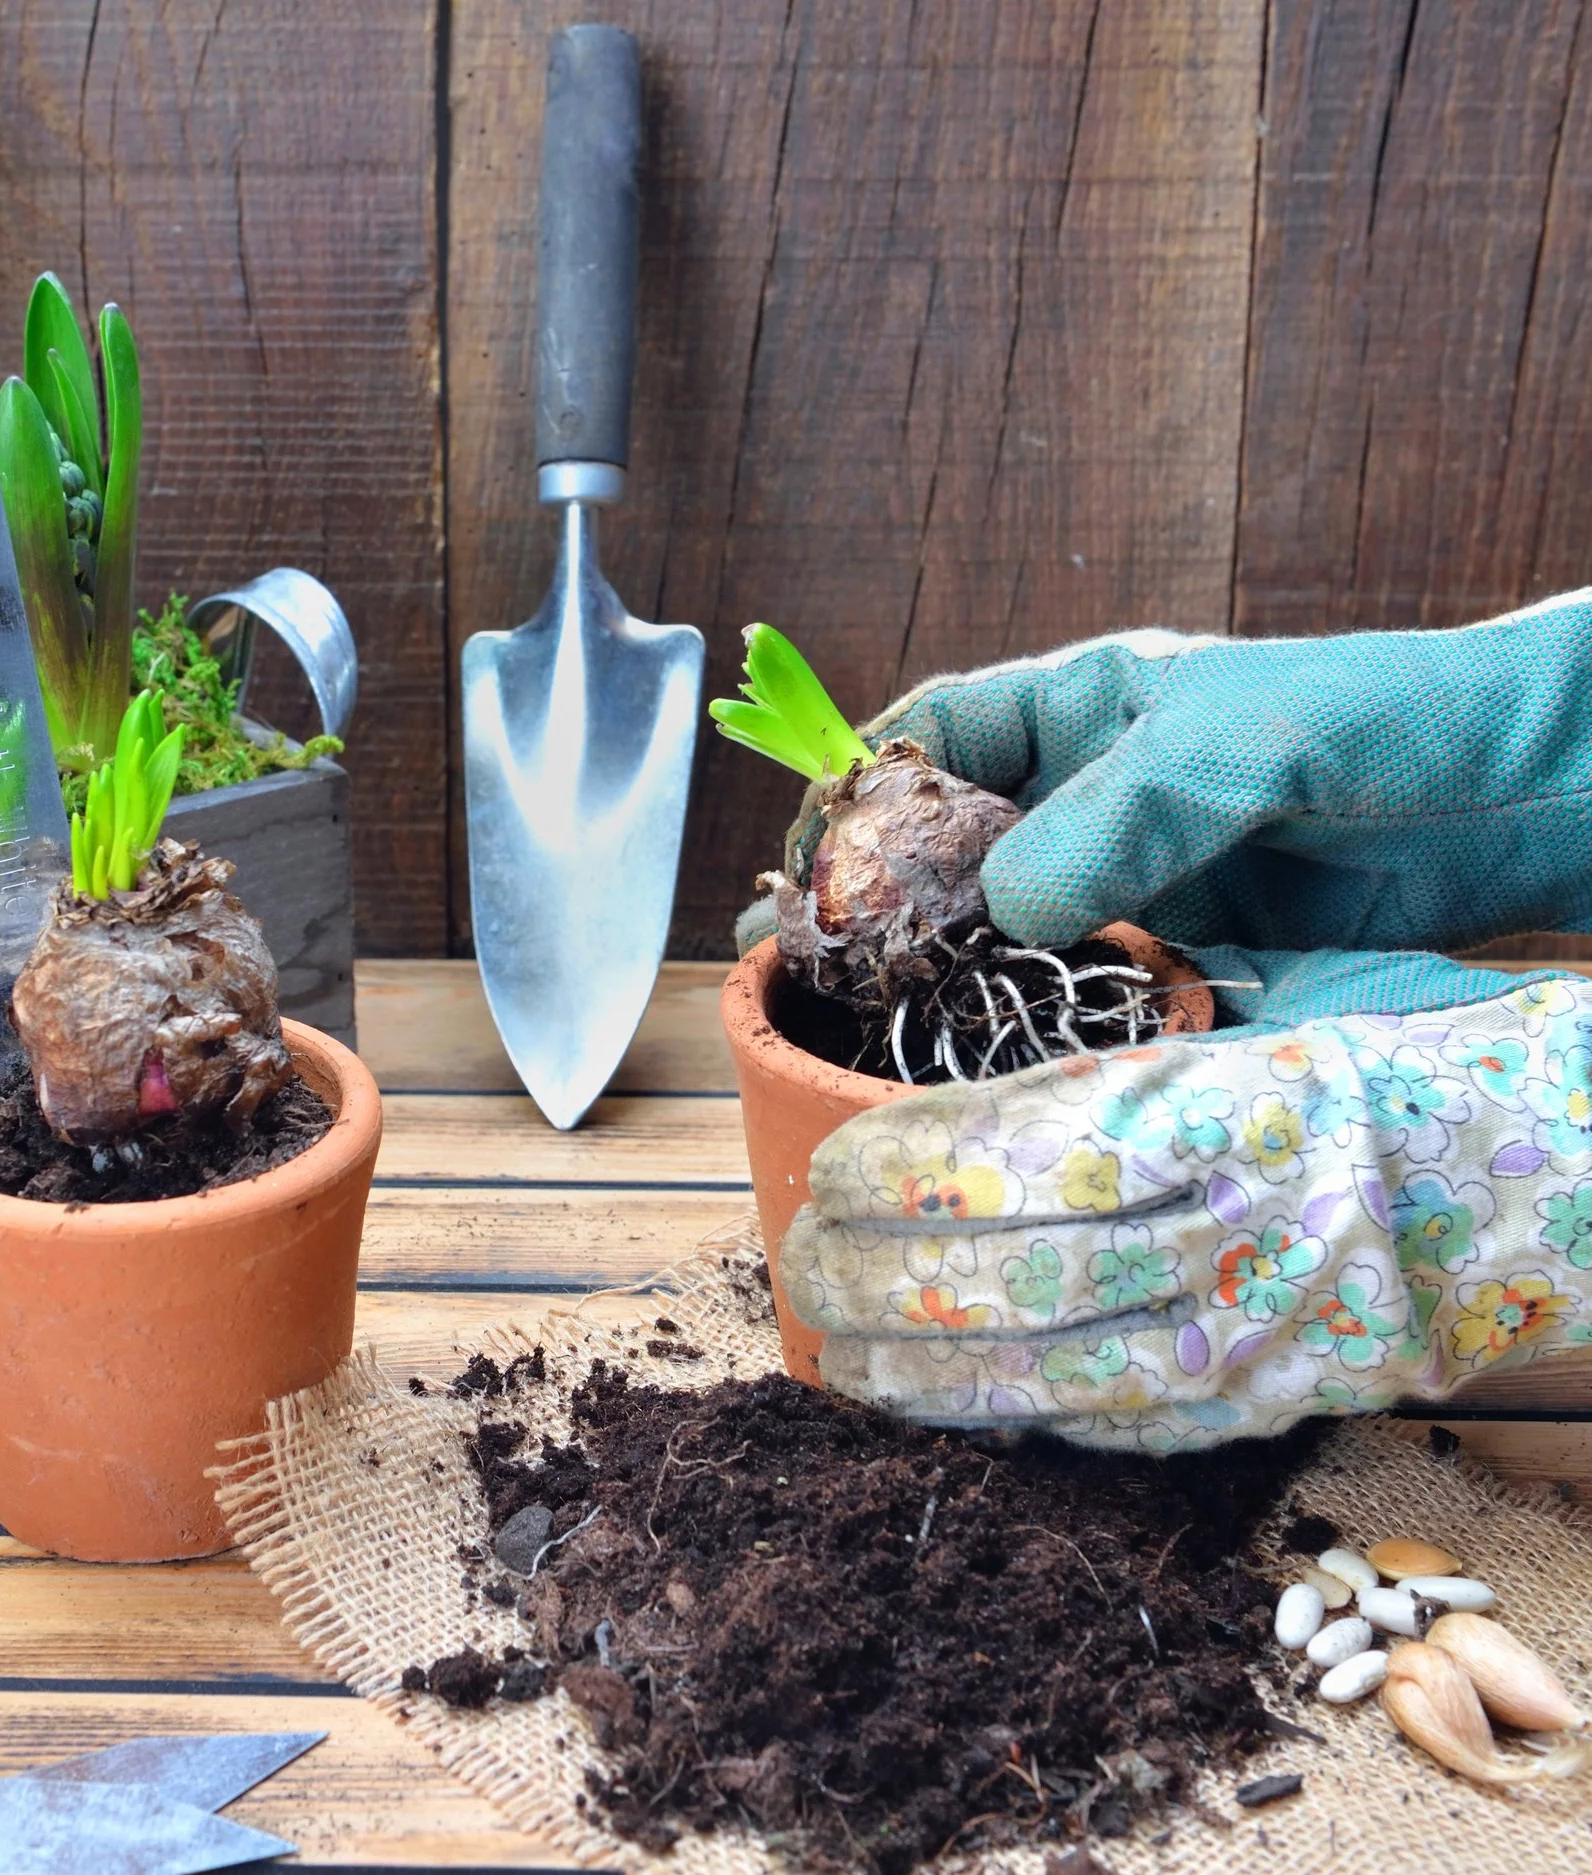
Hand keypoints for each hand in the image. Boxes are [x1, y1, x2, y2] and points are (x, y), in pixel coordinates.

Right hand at [772, 586, 1591, 1020]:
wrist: (1549, 796)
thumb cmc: (1396, 723)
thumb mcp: (1238, 748)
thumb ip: (1119, 818)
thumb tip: (1002, 905)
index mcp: (1088, 709)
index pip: (934, 735)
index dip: (858, 788)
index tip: (809, 858)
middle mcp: (1098, 800)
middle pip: (950, 849)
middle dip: (880, 901)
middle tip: (815, 961)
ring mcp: (1143, 885)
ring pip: (1009, 935)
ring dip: (950, 979)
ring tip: (877, 1025)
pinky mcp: (1197, 961)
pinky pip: (1092, 998)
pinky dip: (1043, 1030)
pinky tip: (999, 1065)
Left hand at [783, 973, 1591, 1448]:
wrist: (1560, 1172)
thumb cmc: (1396, 1065)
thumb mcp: (1259, 1022)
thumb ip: (1112, 1066)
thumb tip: (939, 1095)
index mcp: (1236, 1111)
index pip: (1029, 1156)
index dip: (905, 1175)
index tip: (824, 1173)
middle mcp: (1248, 1234)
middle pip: (1022, 1282)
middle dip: (881, 1284)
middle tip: (795, 1265)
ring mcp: (1269, 1337)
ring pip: (1059, 1378)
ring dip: (924, 1375)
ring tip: (835, 1353)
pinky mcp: (1283, 1404)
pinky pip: (1128, 1431)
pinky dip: (1023, 1422)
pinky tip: (945, 1404)